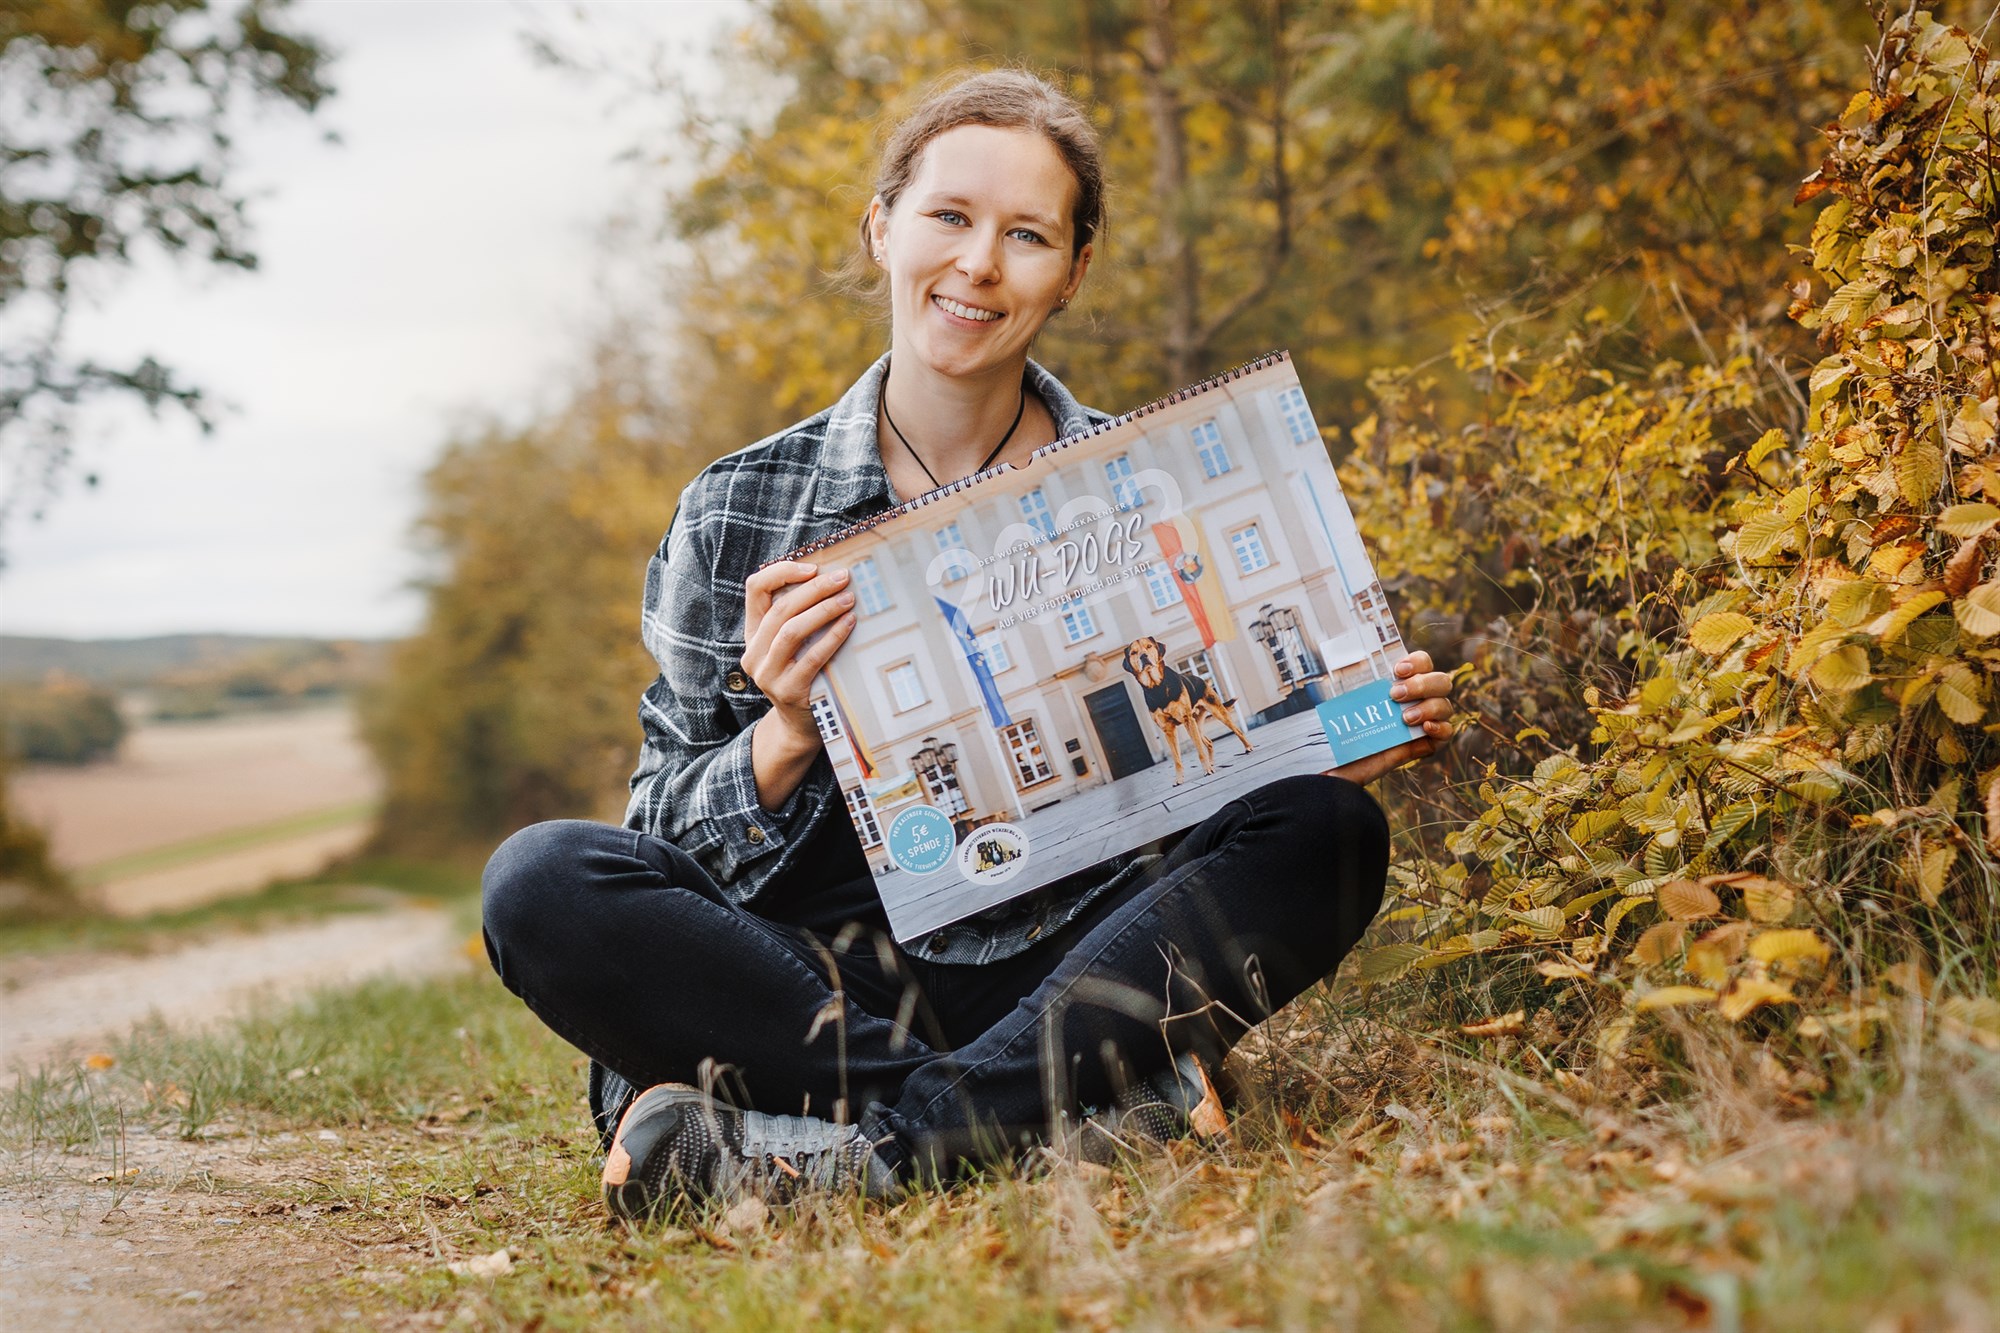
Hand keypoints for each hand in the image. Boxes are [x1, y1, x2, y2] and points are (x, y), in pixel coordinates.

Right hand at [741, 560, 856, 747]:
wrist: (800, 725)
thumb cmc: (804, 673)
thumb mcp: (791, 645)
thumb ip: (797, 615)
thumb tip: (830, 575)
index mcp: (752, 633)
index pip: (755, 589)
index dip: (782, 572)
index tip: (813, 567)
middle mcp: (753, 652)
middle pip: (780, 608)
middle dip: (814, 588)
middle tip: (843, 577)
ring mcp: (768, 674)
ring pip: (791, 631)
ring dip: (823, 610)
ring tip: (849, 599)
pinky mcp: (788, 691)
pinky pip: (811, 658)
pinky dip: (832, 637)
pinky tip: (849, 624)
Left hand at [1324, 650, 1455, 785]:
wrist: (1335, 765)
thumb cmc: (1337, 727)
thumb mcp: (1338, 697)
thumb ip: (1342, 674)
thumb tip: (1321, 642)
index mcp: (1400, 682)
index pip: (1423, 662)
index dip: (1417, 662)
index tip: (1396, 671)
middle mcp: (1416, 699)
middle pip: (1441, 681)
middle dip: (1422, 685)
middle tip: (1395, 695)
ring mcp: (1423, 721)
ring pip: (1445, 705)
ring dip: (1428, 707)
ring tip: (1404, 718)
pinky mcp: (1425, 744)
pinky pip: (1447, 733)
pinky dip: (1440, 728)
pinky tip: (1424, 729)